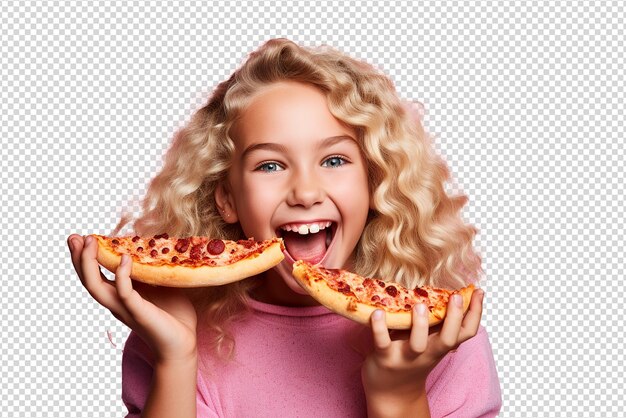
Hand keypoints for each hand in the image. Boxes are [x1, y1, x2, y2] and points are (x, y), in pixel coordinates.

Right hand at [67, 234, 197, 362]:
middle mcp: (116, 303)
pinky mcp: (139, 313)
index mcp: (119, 297)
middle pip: (88, 281)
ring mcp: (125, 309)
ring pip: (96, 288)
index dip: (85, 258)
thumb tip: (154, 246)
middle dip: (78, 258)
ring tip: (90, 242)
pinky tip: (124, 258)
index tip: (82, 237)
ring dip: (89, 264)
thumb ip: (151, 270)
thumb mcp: (159, 286)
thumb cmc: (174, 315)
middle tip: (74, 237)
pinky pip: (125, 293)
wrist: (183, 344)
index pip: (95, 276)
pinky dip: (122, 275)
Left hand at [362, 289, 483, 401]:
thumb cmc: (411, 358)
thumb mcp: (429, 342)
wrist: (391, 393)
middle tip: (456, 296)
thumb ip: (436, 323)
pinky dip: (379, 328)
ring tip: (421, 305)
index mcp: (440, 346)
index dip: (476, 313)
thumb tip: (444, 291)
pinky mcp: (384, 358)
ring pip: (418, 344)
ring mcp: (406, 357)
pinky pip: (382, 342)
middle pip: (448, 339)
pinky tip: (378, 312)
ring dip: (420, 325)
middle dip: (454, 318)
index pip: (466, 332)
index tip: (479, 292)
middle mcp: (428, 353)